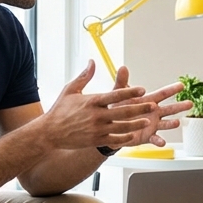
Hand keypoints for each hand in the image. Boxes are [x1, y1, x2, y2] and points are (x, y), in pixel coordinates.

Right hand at [37, 61, 154, 149]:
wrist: (49, 133)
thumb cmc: (60, 110)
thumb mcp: (70, 90)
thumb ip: (84, 76)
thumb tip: (92, 61)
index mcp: (91, 101)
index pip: (114, 95)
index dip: (129, 92)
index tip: (141, 89)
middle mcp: (96, 115)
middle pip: (122, 111)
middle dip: (139, 108)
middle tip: (153, 105)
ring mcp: (96, 129)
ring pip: (121, 127)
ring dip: (136, 124)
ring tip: (147, 121)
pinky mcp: (95, 140)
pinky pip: (114, 140)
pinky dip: (124, 138)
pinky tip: (133, 135)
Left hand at [109, 67, 192, 147]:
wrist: (110, 126)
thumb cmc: (117, 107)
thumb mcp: (119, 94)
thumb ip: (122, 82)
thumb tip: (123, 67)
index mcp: (149, 101)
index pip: (163, 94)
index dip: (172, 89)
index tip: (181, 85)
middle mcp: (154, 113)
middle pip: (169, 109)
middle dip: (180, 106)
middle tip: (190, 103)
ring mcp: (152, 125)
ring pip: (166, 124)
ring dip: (172, 124)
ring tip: (177, 122)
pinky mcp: (147, 136)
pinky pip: (155, 138)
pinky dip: (159, 141)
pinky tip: (163, 142)